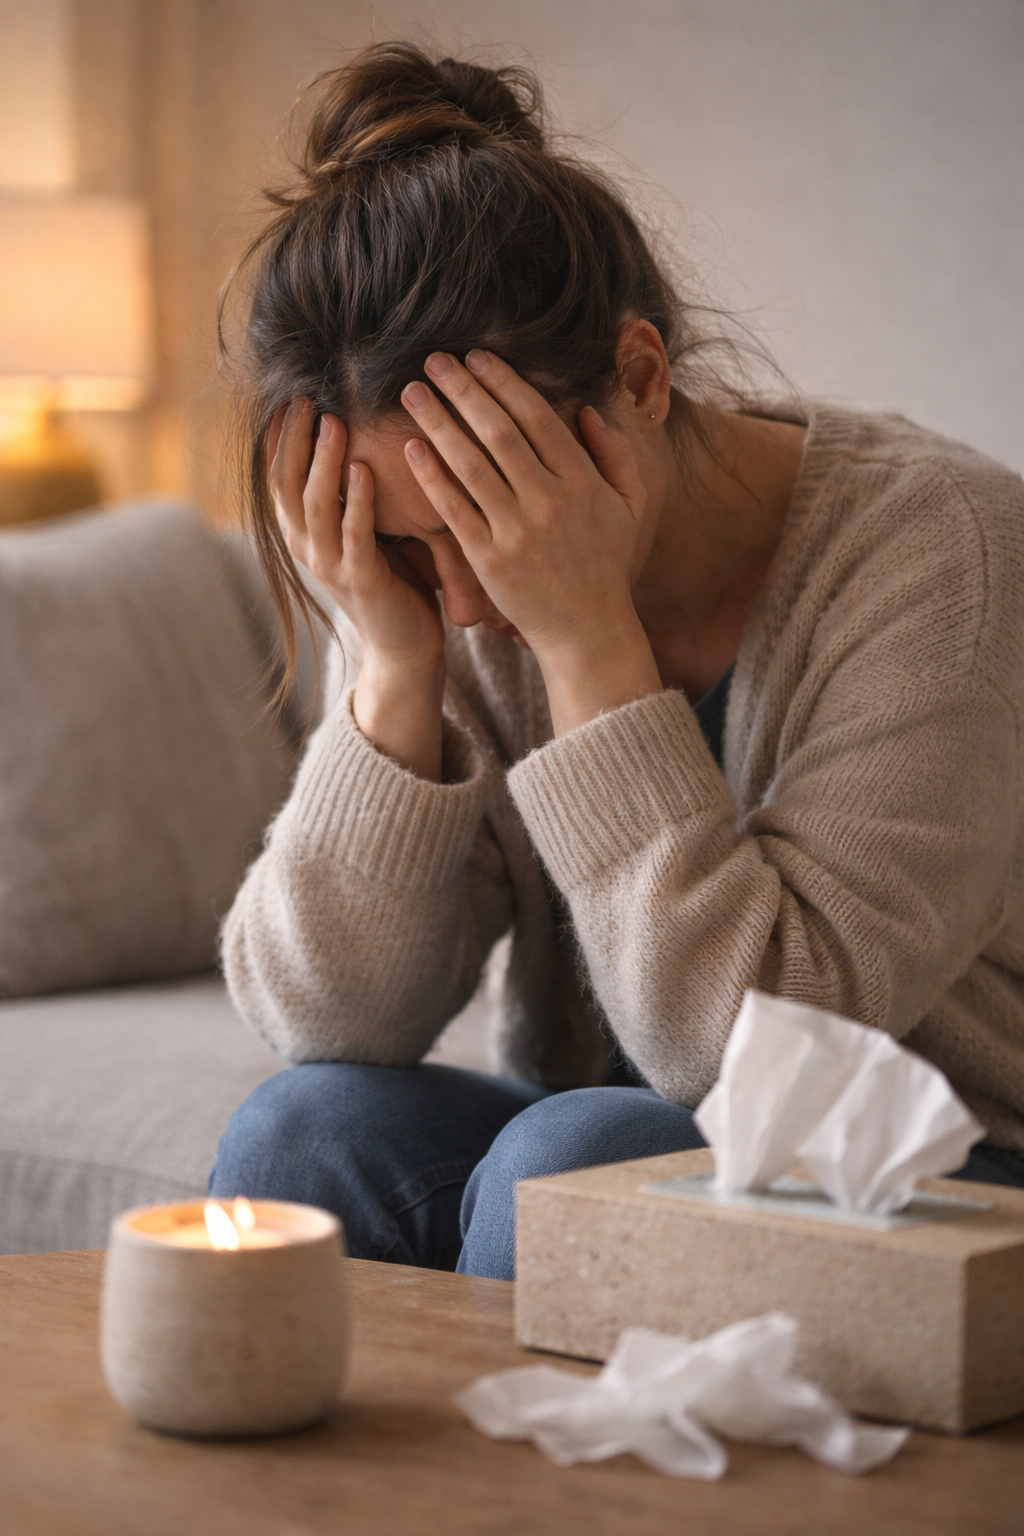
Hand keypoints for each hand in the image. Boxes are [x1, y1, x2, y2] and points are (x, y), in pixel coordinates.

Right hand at [268, 398, 444, 778]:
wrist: (405, 646)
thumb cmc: (393, 580)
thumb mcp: (366, 529)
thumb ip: (354, 492)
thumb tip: (362, 432)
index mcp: (304, 533)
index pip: (280, 475)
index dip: (282, 436)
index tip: (292, 394)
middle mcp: (308, 548)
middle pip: (288, 484)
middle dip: (296, 439)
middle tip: (306, 396)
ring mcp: (331, 567)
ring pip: (316, 505)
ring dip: (324, 461)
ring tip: (334, 422)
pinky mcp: (361, 582)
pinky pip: (355, 535)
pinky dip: (357, 501)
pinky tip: (365, 469)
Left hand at [400, 352, 662, 733]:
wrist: (587, 632)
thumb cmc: (607, 565)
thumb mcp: (631, 507)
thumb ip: (618, 456)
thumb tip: (588, 412)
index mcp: (582, 482)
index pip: (537, 417)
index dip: (503, 382)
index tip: (477, 357)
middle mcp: (548, 502)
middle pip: (498, 431)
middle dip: (463, 390)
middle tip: (435, 361)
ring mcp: (516, 532)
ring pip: (470, 464)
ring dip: (438, 423)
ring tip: (412, 393)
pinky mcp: (489, 561)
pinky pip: (454, 510)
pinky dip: (432, 477)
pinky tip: (411, 449)